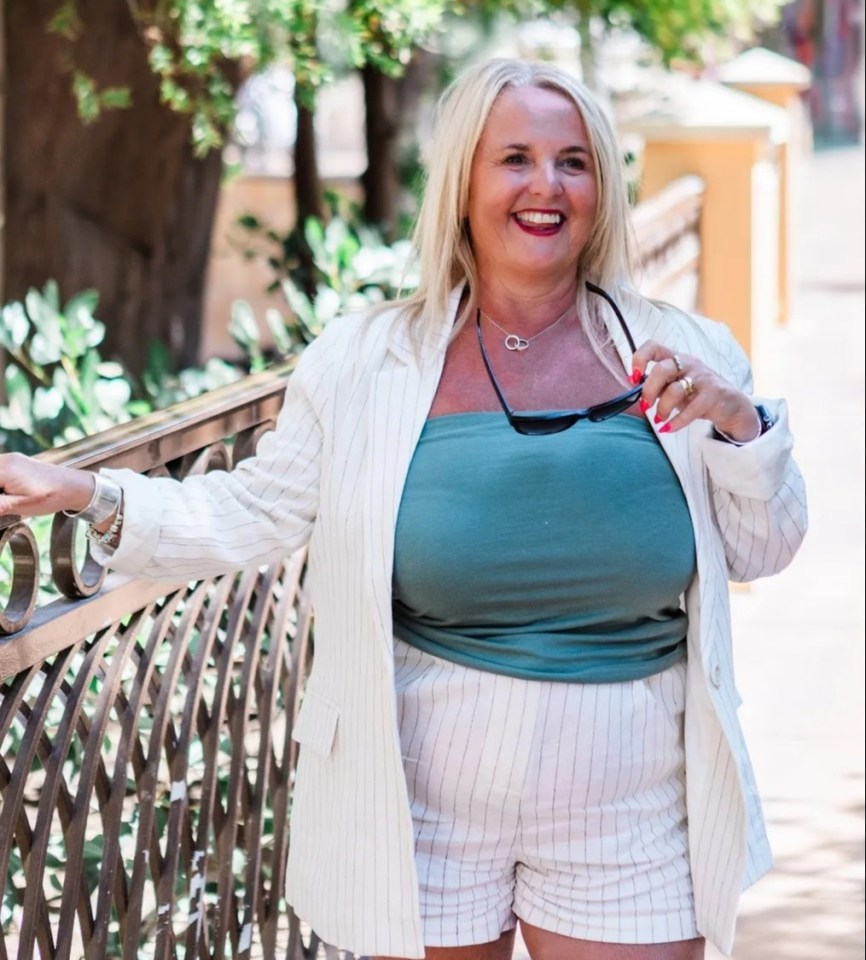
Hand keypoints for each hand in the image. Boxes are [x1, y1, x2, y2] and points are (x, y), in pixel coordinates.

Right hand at [0, 453, 94, 519]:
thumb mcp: (22, 505)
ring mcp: (9, 459)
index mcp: (4, 469)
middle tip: (5, 503)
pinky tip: (6, 495)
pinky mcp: (14, 462)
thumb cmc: (51, 496)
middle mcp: (4, 459)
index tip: (2, 505)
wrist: (74, 486)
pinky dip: (0, 483)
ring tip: (7, 501)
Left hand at [631, 342, 760, 440]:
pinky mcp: (713, 395)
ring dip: (662, 409)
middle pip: (662, 369)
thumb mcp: (675, 386)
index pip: (654, 346)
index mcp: (676, 358)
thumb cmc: (696, 394)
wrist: (730, 405)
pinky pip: (690, 410)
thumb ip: (657, 386)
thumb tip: (635, 394)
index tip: (634, 378)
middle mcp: (689, 364)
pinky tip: (667, 429)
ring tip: (660, 419)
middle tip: (645, 405)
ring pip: (675, 390)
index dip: (639, 359)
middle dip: (648, 390)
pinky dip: (676, 422)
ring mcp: (703, 378)